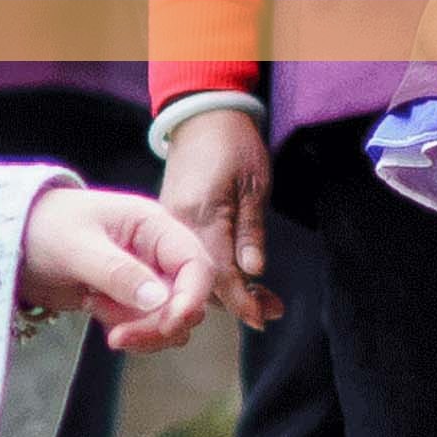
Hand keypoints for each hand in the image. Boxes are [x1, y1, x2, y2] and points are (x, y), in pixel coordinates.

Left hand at [20, 185, 216, 352]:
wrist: (13, 240)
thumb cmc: (43, 227)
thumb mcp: (76, 247)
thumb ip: (117, 272)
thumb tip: (159, 300)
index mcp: (154, 225)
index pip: (196, 264)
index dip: (192, 298)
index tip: (169, 324)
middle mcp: (157, 251)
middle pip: (187, 299)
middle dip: (158, 324)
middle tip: (118, 337)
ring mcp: (146, 277)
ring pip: (170, 319)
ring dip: (141, 330)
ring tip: (95, 309)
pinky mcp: (130, 299)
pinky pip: (147, 326)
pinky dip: (128, 331)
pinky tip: (93, 309)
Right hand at [155, 104, 279, 324]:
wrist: (202, 117)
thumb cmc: (234, 145)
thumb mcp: (255, 186)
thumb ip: (251, 231)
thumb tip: (253, 272)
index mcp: (199, 215)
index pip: (216, 272)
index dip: (239, 300)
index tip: (259, 319)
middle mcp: (176, 225)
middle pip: (200, 279)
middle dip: (235, 300)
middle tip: (269, 311)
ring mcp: (168, 224)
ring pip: (191, 272)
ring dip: (224, 290)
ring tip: (258, 299)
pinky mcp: (167, 222)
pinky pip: (184, 257)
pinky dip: (208, 273)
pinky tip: (232, 279)